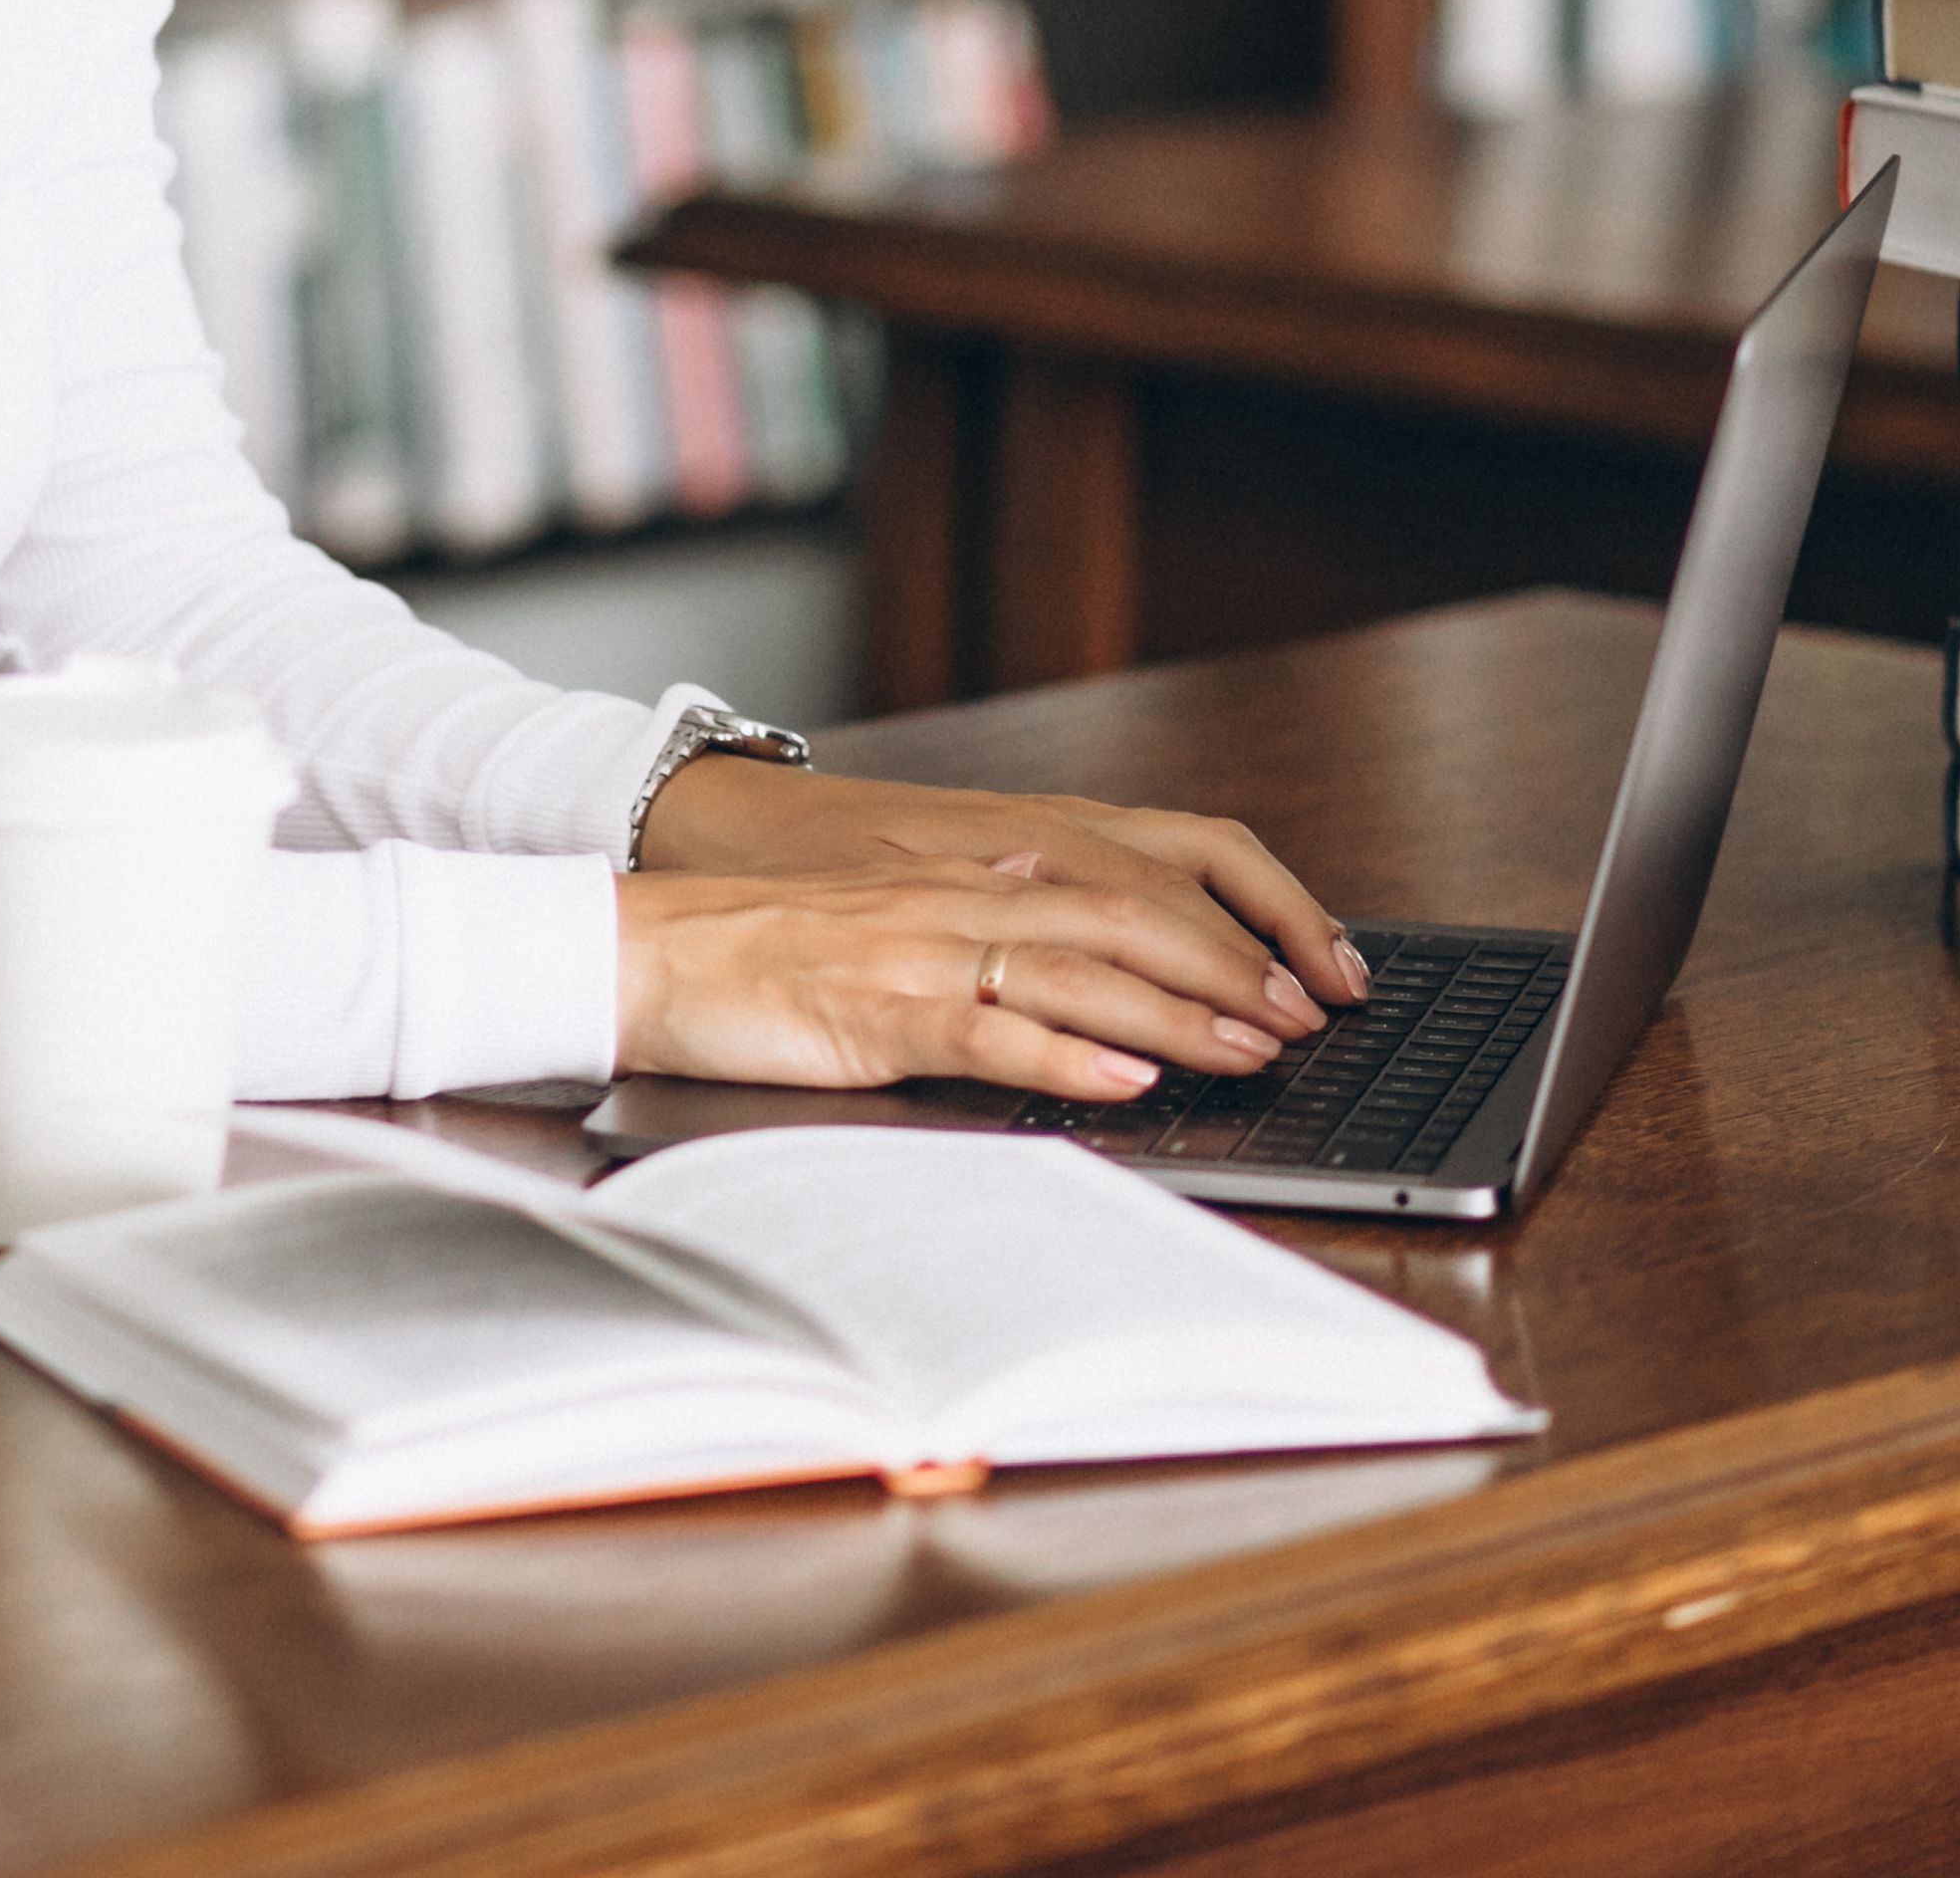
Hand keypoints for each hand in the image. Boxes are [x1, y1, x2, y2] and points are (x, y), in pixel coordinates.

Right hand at [634, 756, 1370, 1012]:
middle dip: (1231, 967)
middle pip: (1131, 917)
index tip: (1307, 970)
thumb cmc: (769, 952)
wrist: (652, 949)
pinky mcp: (878, 1013)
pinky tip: (1124, 1080)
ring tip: (1253, 1050)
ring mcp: (924, 955)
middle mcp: (967, 902)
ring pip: (1079, 971)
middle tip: (1306, 1018)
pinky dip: (1067, 1057)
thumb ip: (991, 947)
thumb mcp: (901, 933)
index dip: (1235, 921)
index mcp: (981, 879)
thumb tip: (1092, 991)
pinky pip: (990, 1033)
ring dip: (1178, 1011)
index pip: (1138, 880)